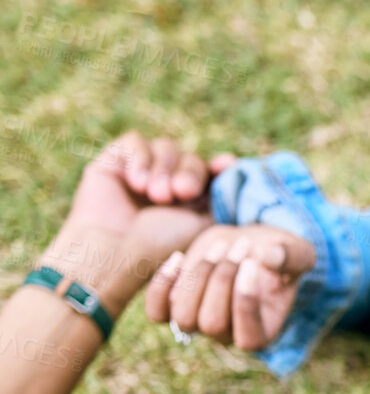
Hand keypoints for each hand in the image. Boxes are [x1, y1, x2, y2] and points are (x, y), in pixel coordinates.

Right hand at [46, 132, 235, 304]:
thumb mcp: (203, 222)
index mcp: (189, 200)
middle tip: (181, 193)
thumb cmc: (161, 245)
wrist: (115, 251)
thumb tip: (232, 164)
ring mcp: (140, 170)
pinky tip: (137, 183)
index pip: (210, 171)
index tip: (226, 165)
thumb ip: (221, 196)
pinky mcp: (114, 161)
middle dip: (190, 173)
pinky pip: (136, 141)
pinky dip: (141, 158)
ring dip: (165, 169)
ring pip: (166, 147)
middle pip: (191, 158)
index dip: (220, 166)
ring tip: (156, 195)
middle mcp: (165, 183)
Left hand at [145, 223, 314, 348]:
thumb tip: (266, 257)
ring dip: (198, 276)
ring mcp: (198, 322)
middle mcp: (228, 336)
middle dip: (222, 279)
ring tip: (219, 246)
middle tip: (240, 245)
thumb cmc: (277, 254)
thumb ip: (288, 257)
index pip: (248, 341)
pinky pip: (157, 312)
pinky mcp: (175, 305)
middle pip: (211, 324)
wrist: (249, 245)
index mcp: (262, 334)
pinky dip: (162, 285)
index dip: (244, 303)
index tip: (251, 264)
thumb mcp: (295, 252)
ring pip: (183, 317)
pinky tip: (179, 258)